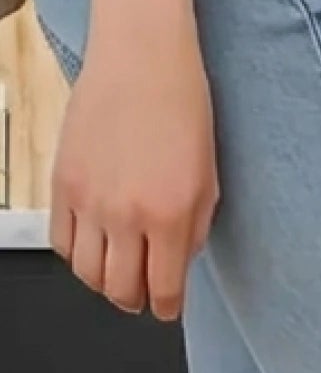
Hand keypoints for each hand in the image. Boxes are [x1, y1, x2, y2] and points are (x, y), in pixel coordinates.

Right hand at [49, 19, 218, 320]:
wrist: (142, 62)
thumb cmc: (183, 114)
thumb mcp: (208, 185)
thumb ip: (192, 234)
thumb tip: (176, 270)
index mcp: (168, 218)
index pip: (163, 291)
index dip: (167, 309)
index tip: (168, 309)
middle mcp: (124, 215)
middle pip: (119, 290)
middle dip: (135, 300)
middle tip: (144, 294)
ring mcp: (87, 200)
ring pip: (86, 274)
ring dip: (104, 282)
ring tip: (120, 272)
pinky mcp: (60, 182)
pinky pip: (60, 241)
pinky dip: (77, 255)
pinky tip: (94, 246)